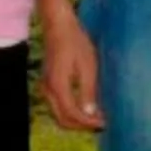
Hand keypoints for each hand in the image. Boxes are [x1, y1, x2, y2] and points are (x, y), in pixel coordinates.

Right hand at [40, 8, 104, 131]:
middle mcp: (48, 90)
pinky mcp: (48, 84)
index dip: (88, 123)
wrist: (58, 25)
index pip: (72, 114)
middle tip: (101, 124)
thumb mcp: (87, 66)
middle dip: (81, 125)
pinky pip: (58, 106)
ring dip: (76, 120)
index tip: (104, 123)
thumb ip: (88, 91)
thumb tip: (90, 114)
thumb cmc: (75, 42)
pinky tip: (85, 107)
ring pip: (59, 114)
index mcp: (58, 86)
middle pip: (62, 119)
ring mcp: (46, 87)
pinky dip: (71, 112)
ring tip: (95, 117)